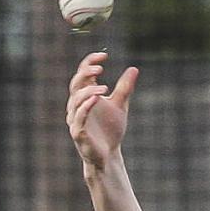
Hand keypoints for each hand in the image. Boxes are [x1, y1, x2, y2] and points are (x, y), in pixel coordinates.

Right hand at [66, 51, 138, 169]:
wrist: (109, 154)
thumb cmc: (111, 130)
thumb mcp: (120, 105)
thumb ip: (125, 88)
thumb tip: (134, 69)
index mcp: (85, 96)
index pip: (83, 73)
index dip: (90, 62)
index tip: (104, 55)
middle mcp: (77, 105)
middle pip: (76, 83)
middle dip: (85, 73)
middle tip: (100, 68)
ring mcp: (75, 118)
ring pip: (76, 99)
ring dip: (89, 91)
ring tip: (105, 88)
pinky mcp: (77, 132)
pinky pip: (79, 117)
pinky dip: (86, 106)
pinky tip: (96, 99)